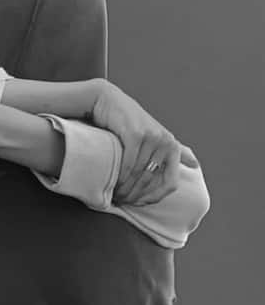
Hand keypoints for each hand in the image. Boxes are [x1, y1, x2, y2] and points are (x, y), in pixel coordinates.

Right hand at [92, 81, 200, 205]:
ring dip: (127, 188)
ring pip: (140, 174)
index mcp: (172, 146)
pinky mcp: (135, 135)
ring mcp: (151, 138)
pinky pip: (130, 164)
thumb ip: (175, 150)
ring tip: (117, 196)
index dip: (156, 197)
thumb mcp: (155, 136)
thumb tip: (196, 164)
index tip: (140, 203)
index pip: (171, 183)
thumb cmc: (130, 122)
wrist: (108, 101)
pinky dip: (121, 177)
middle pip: (152, 180)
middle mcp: (165, 142)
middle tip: (123, 201)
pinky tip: (114, 184)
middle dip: (137, 194)